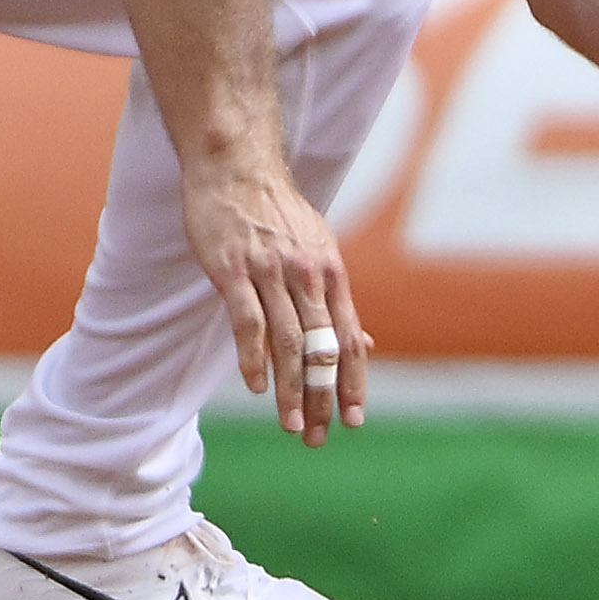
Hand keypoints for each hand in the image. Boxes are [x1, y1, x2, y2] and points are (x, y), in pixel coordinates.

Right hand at [180, 158, 368, 443]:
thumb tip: (366, 343)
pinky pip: (247, 322)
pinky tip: (256, 387)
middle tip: (318, 437)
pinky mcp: (232, 269)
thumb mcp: (318, 251)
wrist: (235, 163)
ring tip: (292, 424)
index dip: (353, 382)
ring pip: (287, 342)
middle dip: (321, 398)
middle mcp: (306, 275)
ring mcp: (269, 272)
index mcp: (330, 273)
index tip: (354, 419)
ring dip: (291, 389)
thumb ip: (336, 300)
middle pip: (320, 348)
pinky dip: (253, 358)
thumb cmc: (274, 212)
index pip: (349, 338)